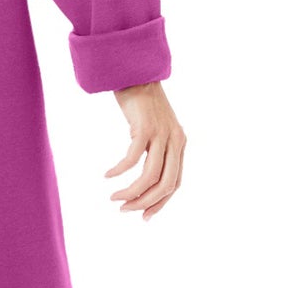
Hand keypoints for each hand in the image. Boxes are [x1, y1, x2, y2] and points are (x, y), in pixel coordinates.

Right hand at [103, 81, 184, 220]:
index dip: (159, 203)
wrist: (135, 72)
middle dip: (145, 203)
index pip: (174, 184)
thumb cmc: (140, 102)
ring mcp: (161, 134)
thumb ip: (154, 150)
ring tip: (114, 198)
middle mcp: (175, 141)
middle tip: (124, 210)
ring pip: (150, 176)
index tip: (142, 215)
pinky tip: (107, 175)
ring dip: (132, 192)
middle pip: (165, 185)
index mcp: (179, 144)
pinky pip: (132, 158)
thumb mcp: (153, 129)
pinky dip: (119, 171)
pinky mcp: (145, 127)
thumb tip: (143, 176)